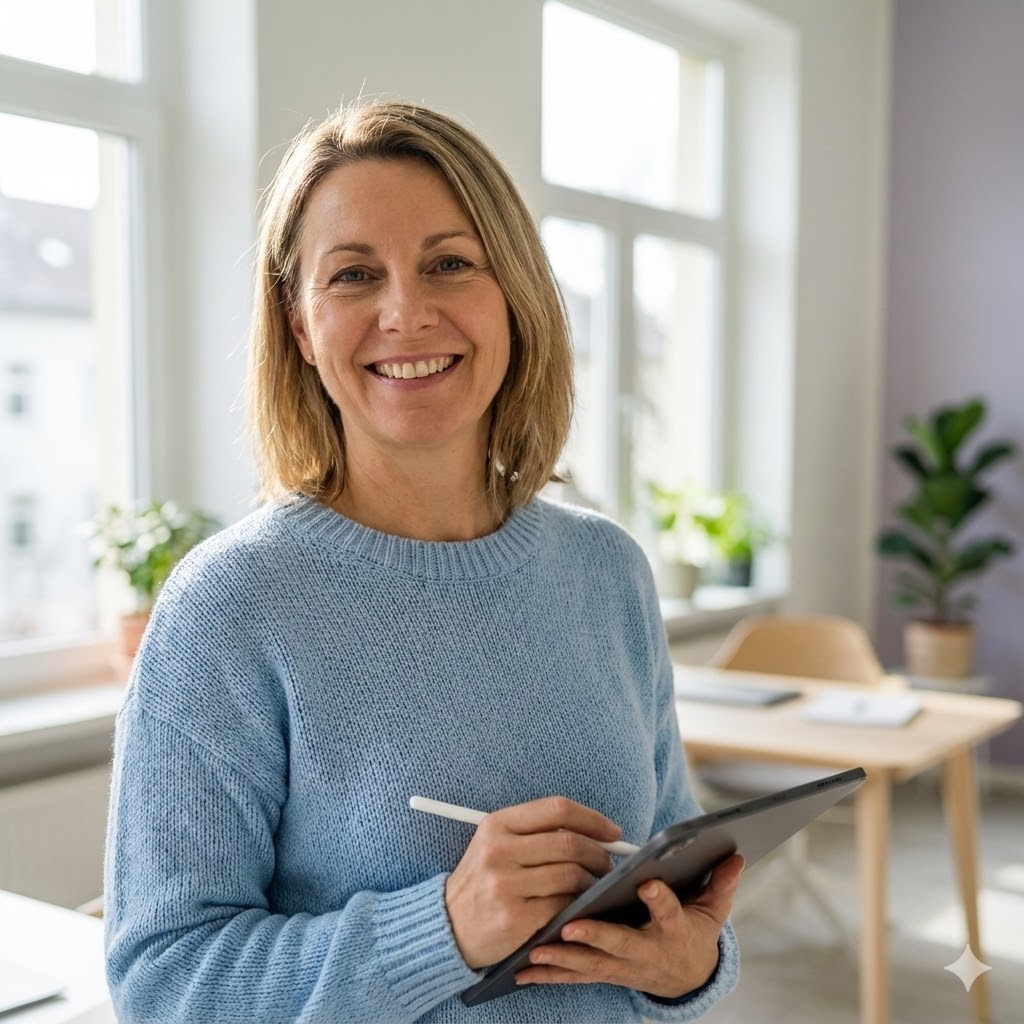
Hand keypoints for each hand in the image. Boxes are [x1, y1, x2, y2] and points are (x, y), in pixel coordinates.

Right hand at [444, 796, 621, 968]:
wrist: (448, 926)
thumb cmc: (484, 881)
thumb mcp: (497, 844)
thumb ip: (538, 833)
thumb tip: (596, 833)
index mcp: (497, 824)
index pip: (557, 809)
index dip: (592, 818)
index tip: (613, 832)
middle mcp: (498, 851)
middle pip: (569, 843)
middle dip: (600, 854)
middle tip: (609, 865)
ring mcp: (505, 885)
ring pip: (571, 875)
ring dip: (594, 883)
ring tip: (597, 888)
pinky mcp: (514, 918)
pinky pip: (563, 906)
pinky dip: (580, 906)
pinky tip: (581, 908)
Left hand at [514, 853, 743, 998]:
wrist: (686, 977)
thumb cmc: (694, 932)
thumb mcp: (713, 910)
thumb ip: (721, 883)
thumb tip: (736, 854)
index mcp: (674, 931)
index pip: (670, 913)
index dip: (660, 899)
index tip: (647, 883)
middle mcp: (647, 952)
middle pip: (622, 945)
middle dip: (597, 936)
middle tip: (572, 925)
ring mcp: (624, 967)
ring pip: (592, 965)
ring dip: (563, 959)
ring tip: (535, 951)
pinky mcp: (606, 974)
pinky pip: (576, 977)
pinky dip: (550, 975)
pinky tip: (523, 971)